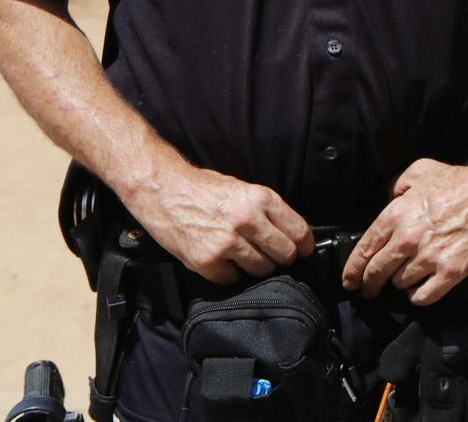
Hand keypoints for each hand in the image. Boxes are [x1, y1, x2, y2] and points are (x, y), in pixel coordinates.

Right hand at [126, 162, 313, 283]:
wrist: (163, 191)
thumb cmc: (204, 189)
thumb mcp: (245, 189)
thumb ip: (268, 210)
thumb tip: (291, 233)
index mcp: (262, 199)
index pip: (299, 231)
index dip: (304, 245)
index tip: (303, 250)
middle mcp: (247, 220)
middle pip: (285, 254)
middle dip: (282, 258)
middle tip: (272, 256)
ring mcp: (226, 243)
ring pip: (262, 270)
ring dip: (256, 267)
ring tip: (244, 256)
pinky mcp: (206, 261)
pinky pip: (231, 279)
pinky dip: (228, 274)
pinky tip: (221, 260)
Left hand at [341, 159, 467, 306]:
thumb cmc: (459, 181)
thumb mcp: (420, 171)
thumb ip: (396, 186)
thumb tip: (387, 200)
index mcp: (396, 215)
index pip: (364, 250)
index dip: (353, 270)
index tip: (350, 280)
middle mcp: (408, 238)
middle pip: (377, 272)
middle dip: (369, 284)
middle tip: (369, 290)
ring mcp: (430, 256)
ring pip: (400, 284)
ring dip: (401, 283)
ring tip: (407, 278)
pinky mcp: (451, 270)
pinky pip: (424, 295)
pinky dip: (419, 295)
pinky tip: (420, 289)